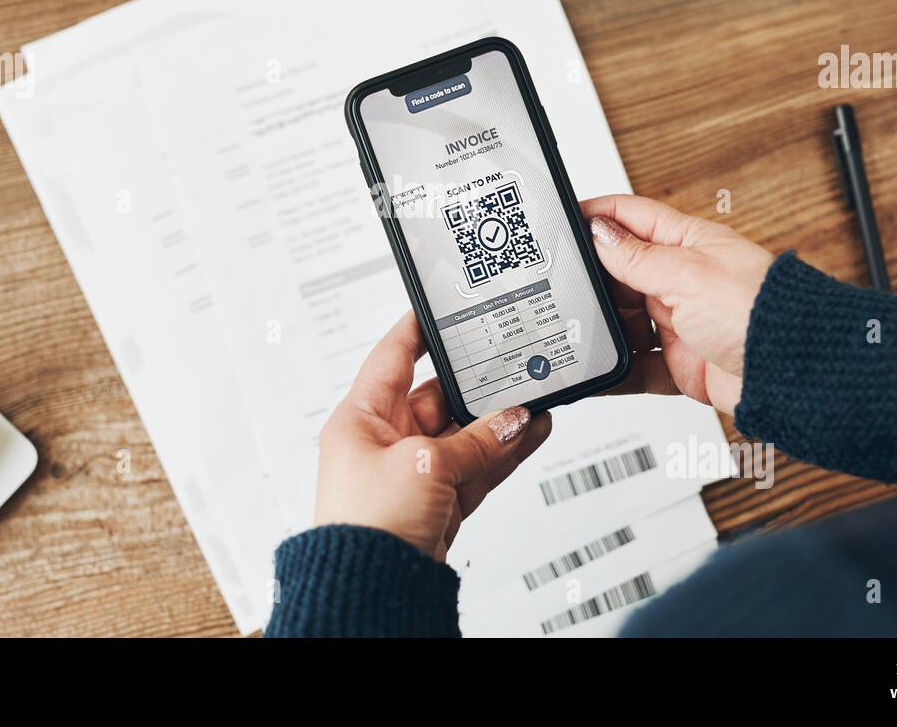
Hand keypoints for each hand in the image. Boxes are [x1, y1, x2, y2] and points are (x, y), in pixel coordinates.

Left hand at [315, 312, 552, 559]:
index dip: (417, 330)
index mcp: (360, 419)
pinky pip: (476, 467)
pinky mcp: (436, 503)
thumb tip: (512, 420)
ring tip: (535, 397)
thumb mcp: (424, 466)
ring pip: (464, 435)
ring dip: (499, 421)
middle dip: (476, 385)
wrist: (372, 589)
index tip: (440, 306)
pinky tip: (531, 433)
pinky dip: (504, 453)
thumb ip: (475, 440)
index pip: (392, 358)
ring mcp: (411, 474)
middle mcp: (384, 443)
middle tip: (511, 362)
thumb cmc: (366, 527)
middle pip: (437, 398)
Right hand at [581, 194, 774, 414]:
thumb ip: (636, 257)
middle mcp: (681, 281)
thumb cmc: (760, 311)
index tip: (561, 219)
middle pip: (618, 274)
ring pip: (623, 322)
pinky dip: (615, 372)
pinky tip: (596, 371)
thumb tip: (598, 231)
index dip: (595, 215)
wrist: (794, 374)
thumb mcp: (687, 273)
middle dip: (591, 281)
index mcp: (687, 244)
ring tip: (575, 331)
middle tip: (560, 287)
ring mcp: (679, 323)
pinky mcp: (679, 364)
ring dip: (602, 328)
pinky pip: (636, 367)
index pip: (630, 218)